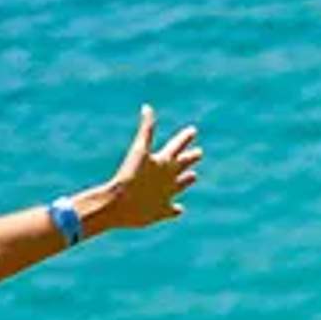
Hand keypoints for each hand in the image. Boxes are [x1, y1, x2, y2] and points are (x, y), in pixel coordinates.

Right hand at [83, 107, 200, 236]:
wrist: (120, 204)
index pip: (178, 146)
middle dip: (191, 157)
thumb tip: (148, 107)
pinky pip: (171, 210)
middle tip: (200, 153)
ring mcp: (167, 195)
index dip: (185, 137)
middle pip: (184, 165)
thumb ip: (145, 128)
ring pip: (181, 185)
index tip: (193, 131)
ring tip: (194, 176)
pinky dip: (175, 209)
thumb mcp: (137, 150)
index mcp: (164, 162)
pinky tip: (178, 210)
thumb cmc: (128, 176)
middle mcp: (170, 178)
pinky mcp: (161, 212)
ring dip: (186, 180)